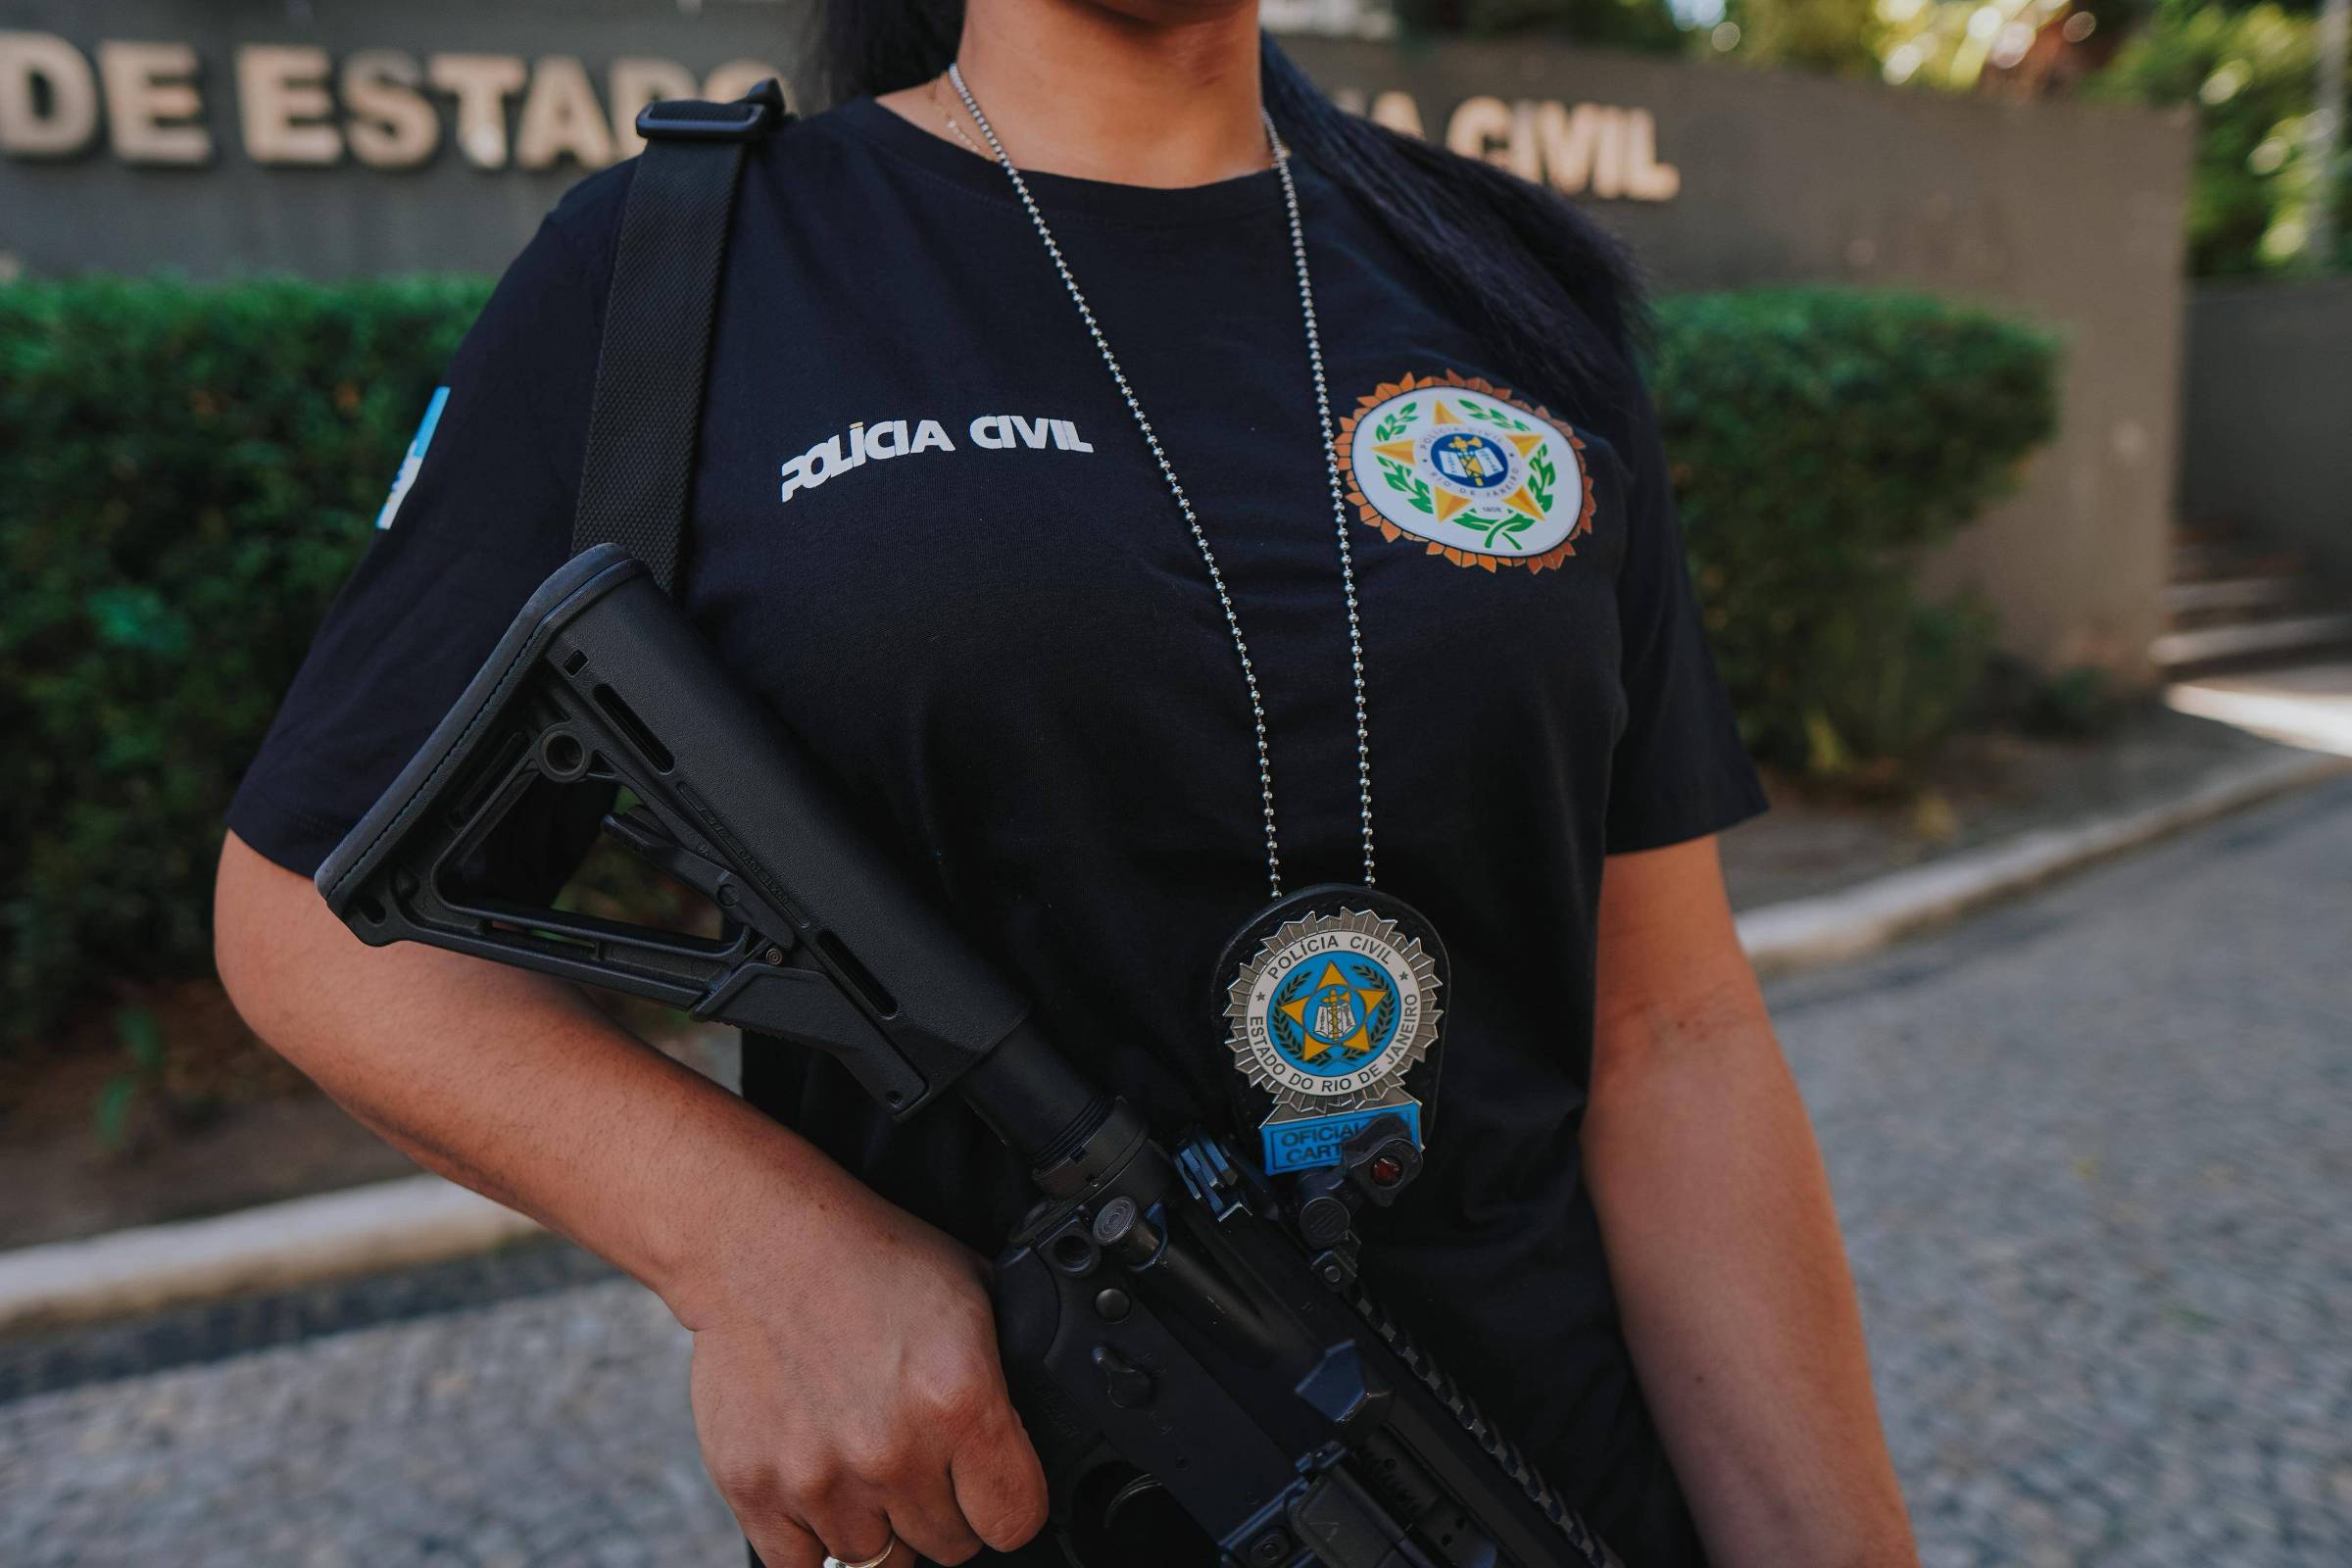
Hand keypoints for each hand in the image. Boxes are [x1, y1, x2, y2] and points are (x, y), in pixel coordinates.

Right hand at [679, 1175, 1050, 1566]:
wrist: (759, 1243)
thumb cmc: (868, 1260)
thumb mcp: (975, 1292)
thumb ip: (1011, 1373)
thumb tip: (1035, 1429)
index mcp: (960, 1402)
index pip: (1015, 1520)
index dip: (1009, 1502)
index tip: (992, 1484)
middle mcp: (894, 1451)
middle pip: (949, 1546)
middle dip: (944, 1509)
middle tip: (921, 1457)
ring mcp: (820, 1478)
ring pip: (878, 1561)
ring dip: (880, 1524)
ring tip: (866, 1460)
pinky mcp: (756, 1489)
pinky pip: (801, 1567)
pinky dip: (815, 1539)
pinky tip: (824, 1487)